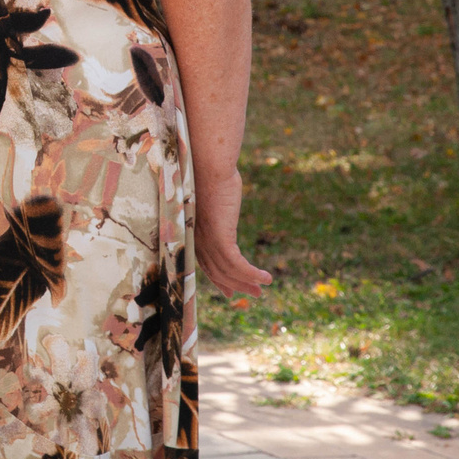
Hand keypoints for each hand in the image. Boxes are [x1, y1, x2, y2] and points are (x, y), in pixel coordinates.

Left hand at [194, 163, 271, 298]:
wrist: (207, 164)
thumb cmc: (207, 173)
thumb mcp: (211, 196)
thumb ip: (214, 208)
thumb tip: (221, 204)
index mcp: (192, 231)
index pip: (205, 264)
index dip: (219, 280)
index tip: (230, 293)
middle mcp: (196, 239)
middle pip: (216, 272)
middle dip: (236, 285)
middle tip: (255, 294)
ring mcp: (207, 240)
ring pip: (228, 271)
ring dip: (248, 282)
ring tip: (264, 286)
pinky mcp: (220, 237)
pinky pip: (237, 264)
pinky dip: (252, 274)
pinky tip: (266, 278)